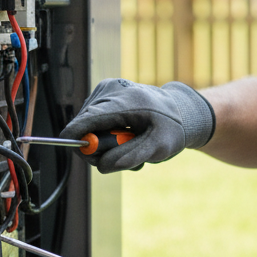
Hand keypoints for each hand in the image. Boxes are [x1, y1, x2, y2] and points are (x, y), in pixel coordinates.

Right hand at [61, 79, 214, 171]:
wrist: (180, 110)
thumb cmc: (171, 129)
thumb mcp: (158, 147)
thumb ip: (130, 157)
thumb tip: (102, 166)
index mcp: (127, 101)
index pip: (89, 118)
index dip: (77, 138)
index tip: (76, 152)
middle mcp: (111, 90)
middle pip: (83, 126)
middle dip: (99, 148)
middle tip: (123, 156)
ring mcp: (105, 89)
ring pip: (86, 127)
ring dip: (105, 143)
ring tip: (130, 143)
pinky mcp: (102, 93)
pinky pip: (91, 122)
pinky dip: (105, 134)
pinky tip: (125, 134)